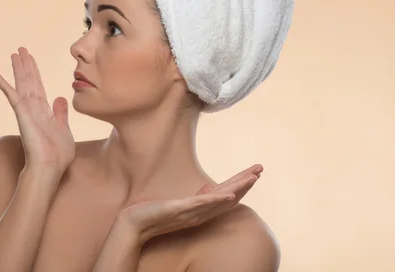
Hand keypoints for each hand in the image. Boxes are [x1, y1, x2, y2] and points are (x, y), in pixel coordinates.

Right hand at [0, 47, 75, 175]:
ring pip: (22, 84)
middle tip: (21, 49)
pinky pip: (11, 95)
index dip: (35, 72)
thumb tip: (59, 97)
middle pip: (29, 82)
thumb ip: (60, 113)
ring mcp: (27, 111)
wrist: (50, 168)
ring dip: (18, 68)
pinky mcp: (22, 114)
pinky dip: (3, 83)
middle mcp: (34, 109)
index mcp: (44, 112)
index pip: (38, 87)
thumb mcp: (64, 129)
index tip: (31, 59)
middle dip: (26, 65)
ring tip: (15, 53)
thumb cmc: (58, 155)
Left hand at [117, 164, 262, 244]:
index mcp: (201, 210)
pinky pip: (201, 205)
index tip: (255, 172)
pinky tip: (228, 194)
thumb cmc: (155, 213)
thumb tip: (210, 187)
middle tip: (260, 169)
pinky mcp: (180, 209)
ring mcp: (191, 212)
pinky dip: (216, 200)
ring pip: (220, 200)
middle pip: (229, 196)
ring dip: (237, 189)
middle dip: (245, 182)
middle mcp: (200, 213)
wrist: (134, 225)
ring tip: (252, 178)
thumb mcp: (180, 203)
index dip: (242, 184)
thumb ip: (197, 197)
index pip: (227, 194)